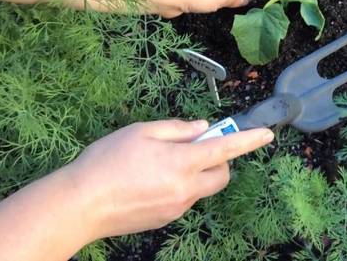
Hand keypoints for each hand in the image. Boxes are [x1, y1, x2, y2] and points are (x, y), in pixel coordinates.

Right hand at [64, 120, 273, 238]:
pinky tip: (150, 182)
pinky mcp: (166, 219)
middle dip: (218, 160)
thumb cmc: (106, 162)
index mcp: (182, 162)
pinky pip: (184, 199)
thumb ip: (177, 128)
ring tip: (162, 165)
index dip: (249, 140)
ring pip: (203, 188)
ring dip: (197, 174)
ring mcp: (177, 207)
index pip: (226, 148)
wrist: (80, 205)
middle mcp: (186, 188)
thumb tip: (203, 128)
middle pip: (222, 175)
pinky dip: (179, 187)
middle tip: (194, 148)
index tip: (267, 135)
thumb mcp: (141, 132)